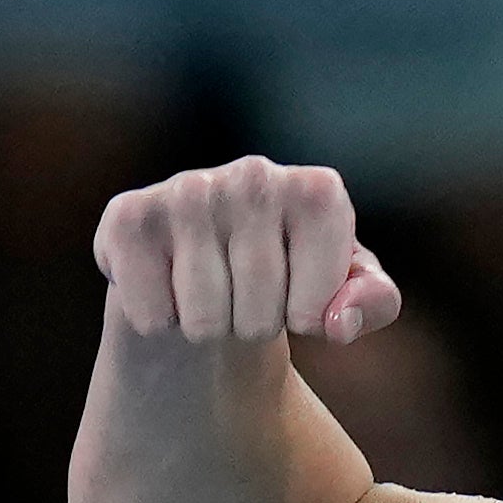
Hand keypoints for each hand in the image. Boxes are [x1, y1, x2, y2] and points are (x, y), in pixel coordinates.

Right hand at [94, 156, 402, 353]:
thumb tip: (337, 322)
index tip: (298, 294)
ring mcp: (189, 190)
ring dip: (205, 327)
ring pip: (204, 320)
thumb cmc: (288, 276)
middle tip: (244, 296)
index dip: (304, 321)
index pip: (315, 309)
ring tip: (208, 291)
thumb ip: (373, 303)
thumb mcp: (346, 292)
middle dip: (252, 327)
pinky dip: (157, 321)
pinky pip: (151, 316)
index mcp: (318, 191)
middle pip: (258, 316)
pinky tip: (165, 283)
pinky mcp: (129, 217)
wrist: (205, 261)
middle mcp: (255, 175)